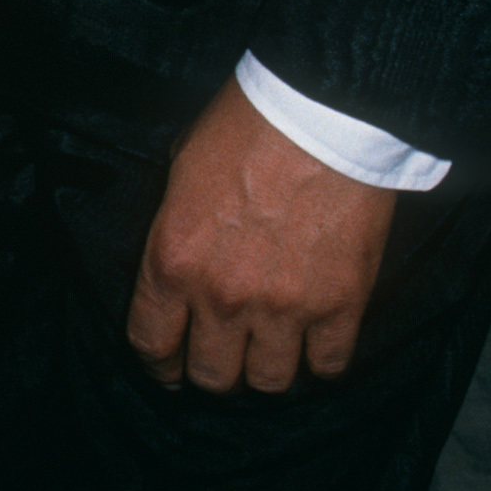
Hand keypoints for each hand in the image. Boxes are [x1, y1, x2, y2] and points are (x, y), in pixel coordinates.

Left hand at [126, 77, 395, 393]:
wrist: (321, 108)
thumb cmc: (247, 123)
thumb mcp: (183, 167)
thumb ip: (178, 226)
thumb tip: (185, 256)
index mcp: (174, 258)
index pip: (151, 344)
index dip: (159, 365)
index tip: (170, 367)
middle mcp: (223, 295)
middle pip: (212, 377)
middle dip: (215, 369)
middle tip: (226, 353)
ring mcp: (283, 307)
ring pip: (270, 382)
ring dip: (267, 367)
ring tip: (272, 346)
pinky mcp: (339, 305)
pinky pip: (327, 367)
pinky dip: (321, 359)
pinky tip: (316, 340)